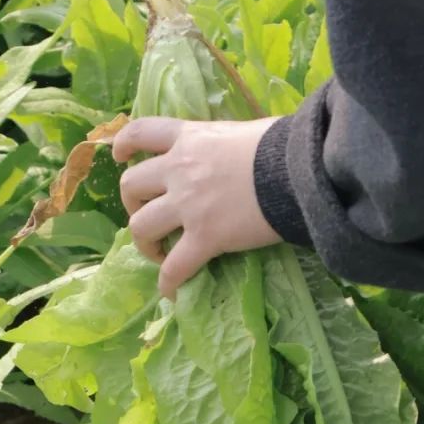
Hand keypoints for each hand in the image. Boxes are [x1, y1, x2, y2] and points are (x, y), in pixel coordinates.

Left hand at [114, 116, 280, 296]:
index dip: (124, 145)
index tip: (121, 157)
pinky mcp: (205, 237)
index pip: (141, 132)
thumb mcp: (244, 131)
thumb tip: (234, 153)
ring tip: (159, 252)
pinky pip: (175, 268)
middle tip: (148, 214)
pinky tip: (171, 292)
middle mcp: (179, 169)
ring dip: (145, 242)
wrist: (302, 170)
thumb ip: (223, 143)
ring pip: (140, 227)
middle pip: (130, 186)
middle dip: (132, 203)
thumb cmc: (284, 146)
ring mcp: (188, 205)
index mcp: (190, 138)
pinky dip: (168, 282)